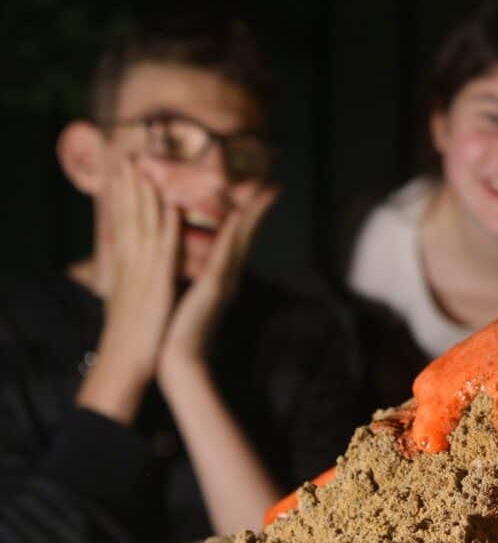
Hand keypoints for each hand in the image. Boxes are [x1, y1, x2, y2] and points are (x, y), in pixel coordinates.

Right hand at [76, 159, 178, 422]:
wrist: (128, 362)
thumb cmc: (134, 334)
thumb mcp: (131, 297)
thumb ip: (134, 276)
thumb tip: (133, 266)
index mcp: (128, 265)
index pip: (124, 221)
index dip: (123, 194)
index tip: (123, 168)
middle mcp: (132, 263)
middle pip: (129, 215)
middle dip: (128, 183)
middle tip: (128, 152)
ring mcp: (144, 272)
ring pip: (144, 224)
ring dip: (145, 194)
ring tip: (144, 165)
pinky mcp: (157, 284)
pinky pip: (163, 251)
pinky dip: (167, 227)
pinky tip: (171, 206)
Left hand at [157, 184, 278, 374]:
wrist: (179, 358)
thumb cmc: (179, 329)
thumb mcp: (189, 296)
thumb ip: (196, 278)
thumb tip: (194, 263)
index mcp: (221, 275)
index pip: (236, 238)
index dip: (249, 215)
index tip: (258, 194)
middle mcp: (228, 275)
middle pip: (246, 235)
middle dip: (259, 209)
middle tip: (273, 185)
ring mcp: (224, 280)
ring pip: (241, 239)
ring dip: (253, 214)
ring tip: (266, 191)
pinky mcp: (213, 286)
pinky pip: (224, 253)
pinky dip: (233, 233)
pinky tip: (239, 214)